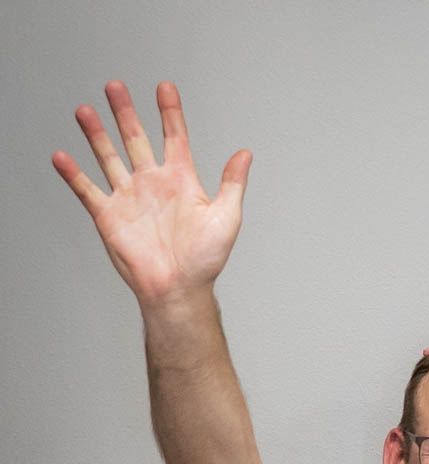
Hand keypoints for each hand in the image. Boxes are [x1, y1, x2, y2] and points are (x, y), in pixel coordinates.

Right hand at [52, 80, 252, 306]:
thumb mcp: (226, 217)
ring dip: (96, 134)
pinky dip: (73, 174)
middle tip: (115, 86)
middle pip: (135, 138)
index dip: (170, 112)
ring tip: (85, 111)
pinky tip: (61, 156)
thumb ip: (232, 183)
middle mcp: (152, 183)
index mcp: (181, 180)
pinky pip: (88, 191)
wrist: (178, 290)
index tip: (164, 87)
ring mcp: (129, 198)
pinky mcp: (109, 216)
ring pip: (109, 157)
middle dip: (125, 112)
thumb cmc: (205, 260)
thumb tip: (245, 153)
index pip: (174, 136)